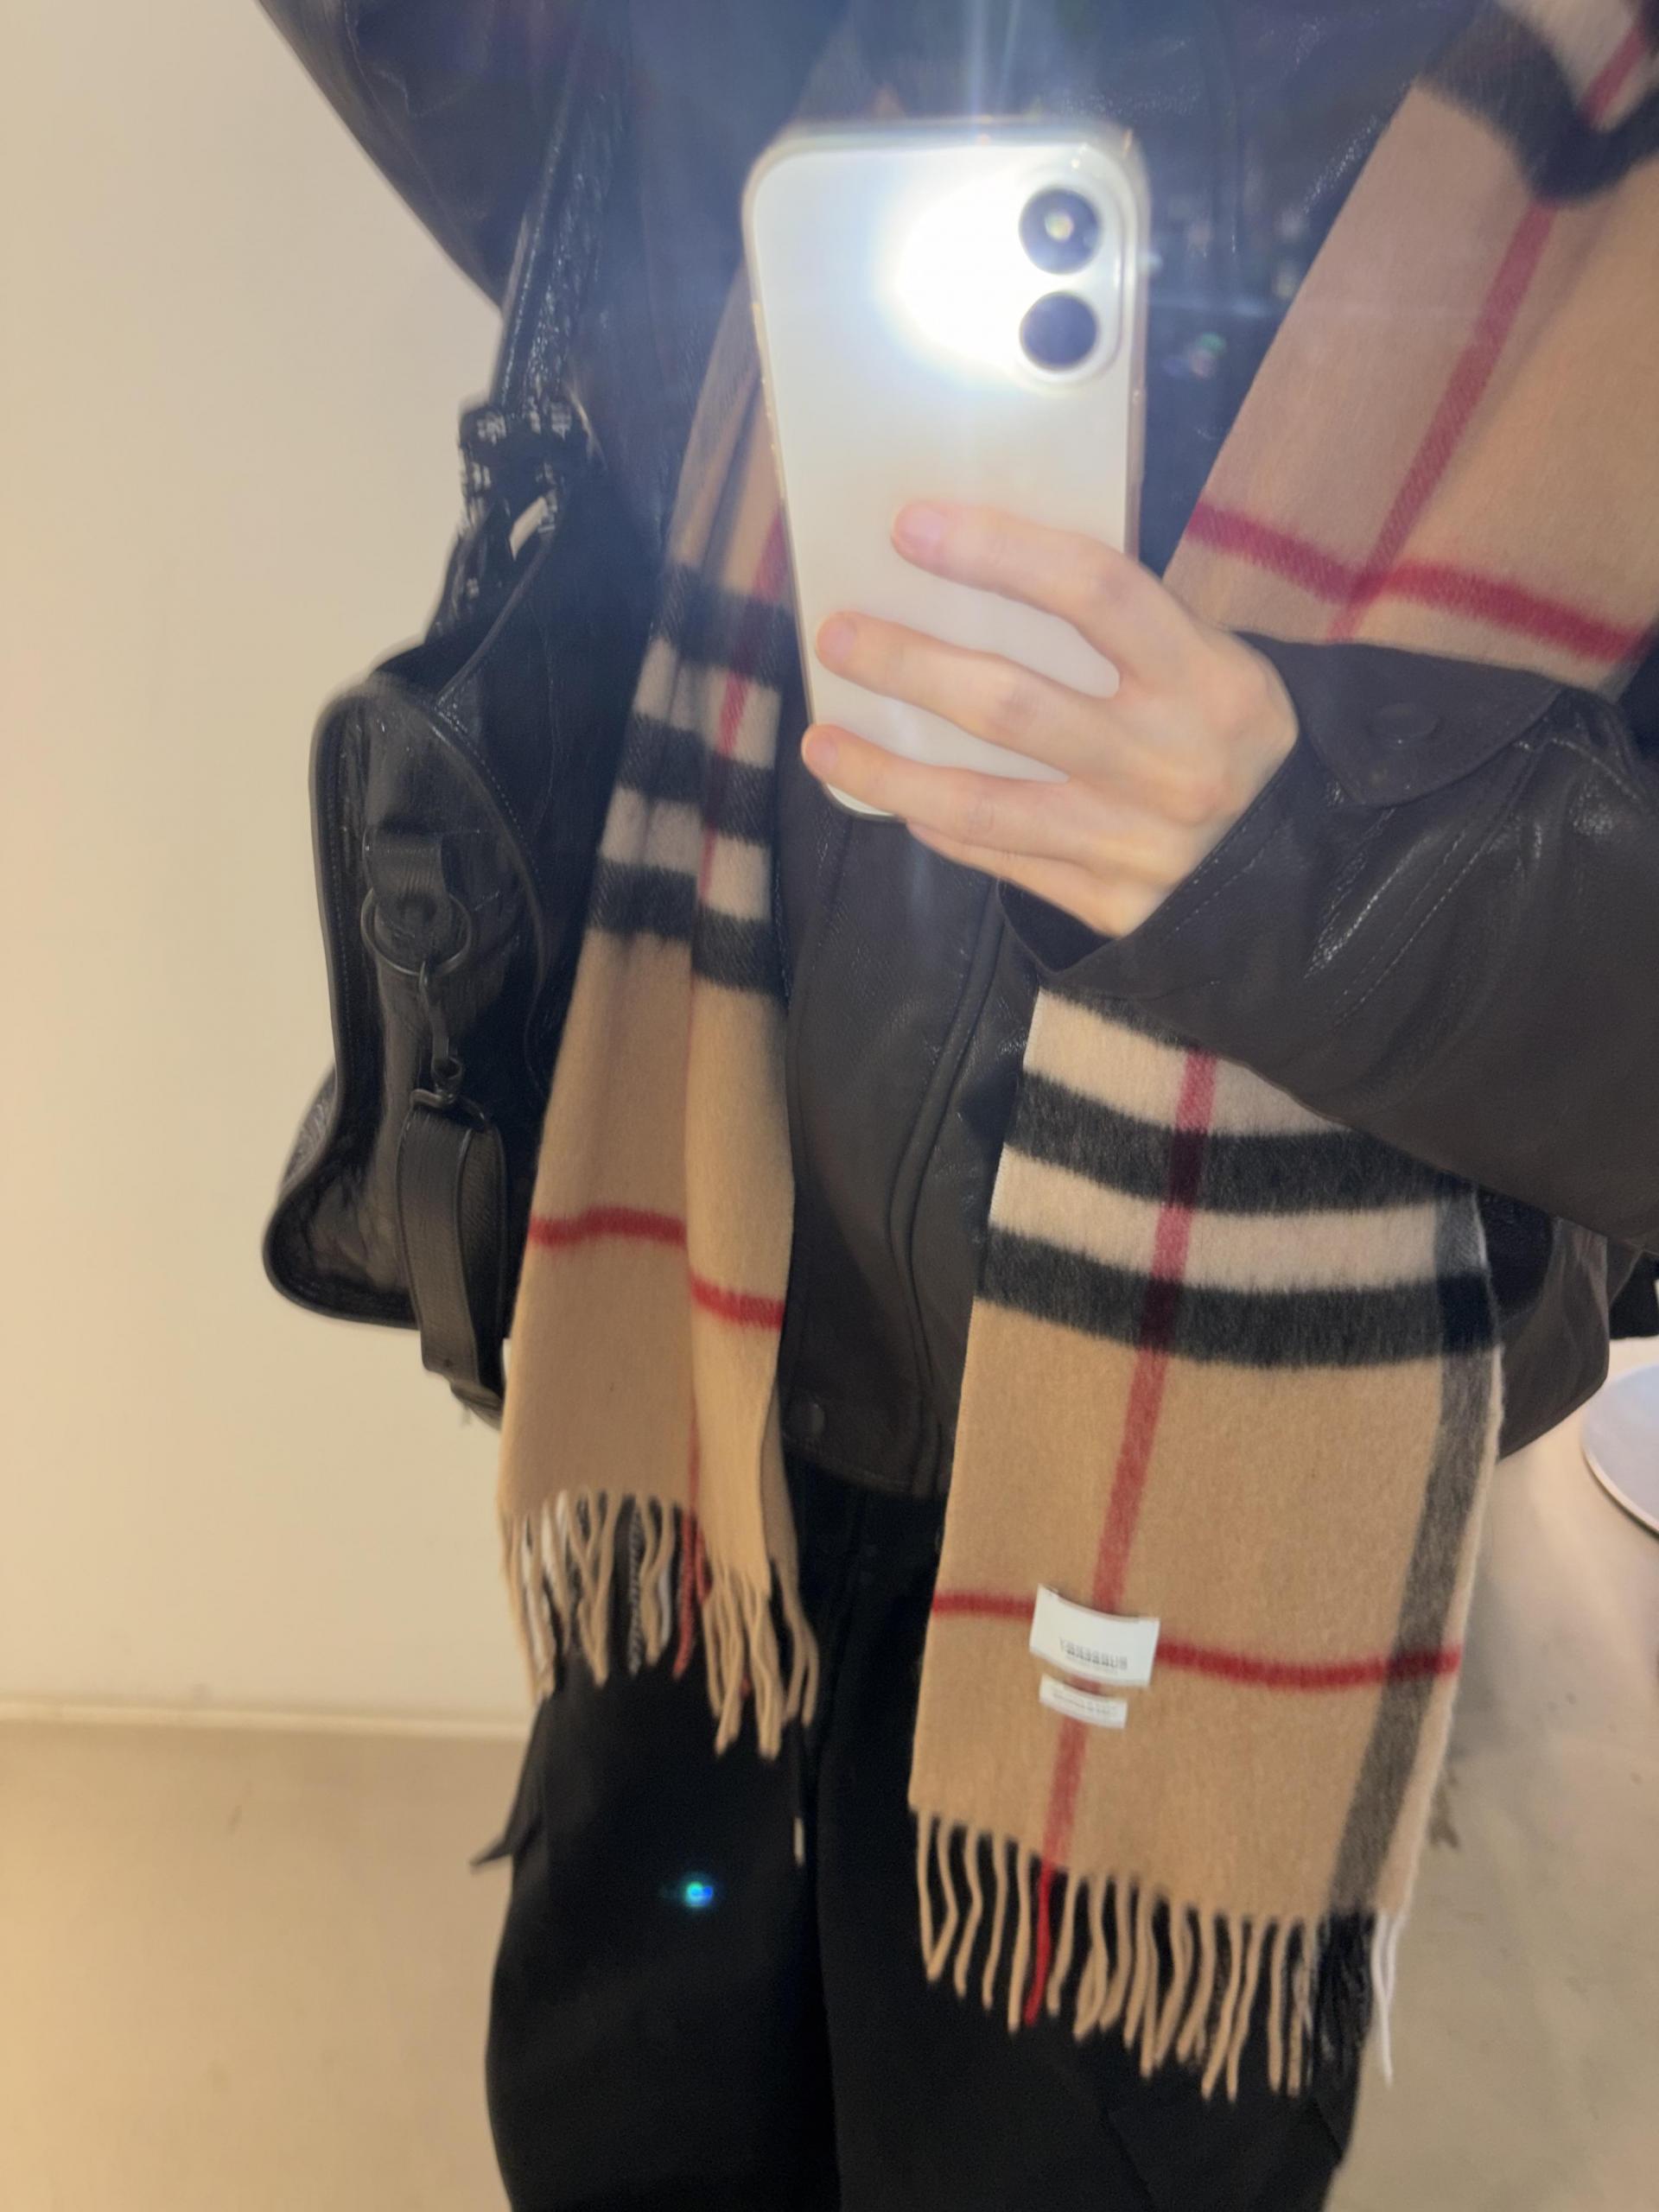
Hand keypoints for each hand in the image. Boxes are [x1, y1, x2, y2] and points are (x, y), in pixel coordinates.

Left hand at [801, 502, 1298, 938]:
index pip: (1095, 592)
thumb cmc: (1235, 737)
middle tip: (838, 636)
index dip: (999, 552)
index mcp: (1209, 679)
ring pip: (986, 802)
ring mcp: (1140, 844)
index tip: (913, 528)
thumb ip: (1122, 631)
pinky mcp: (1116, 908)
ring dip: (889, 772)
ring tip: (822, 744)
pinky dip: (942, 827)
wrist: (1312, 869)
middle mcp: (1173, 763)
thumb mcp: (1213, 664)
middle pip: (1013, 703)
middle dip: (910, 665)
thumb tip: (981, 576)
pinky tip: (897, 803)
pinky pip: (1005, 860)